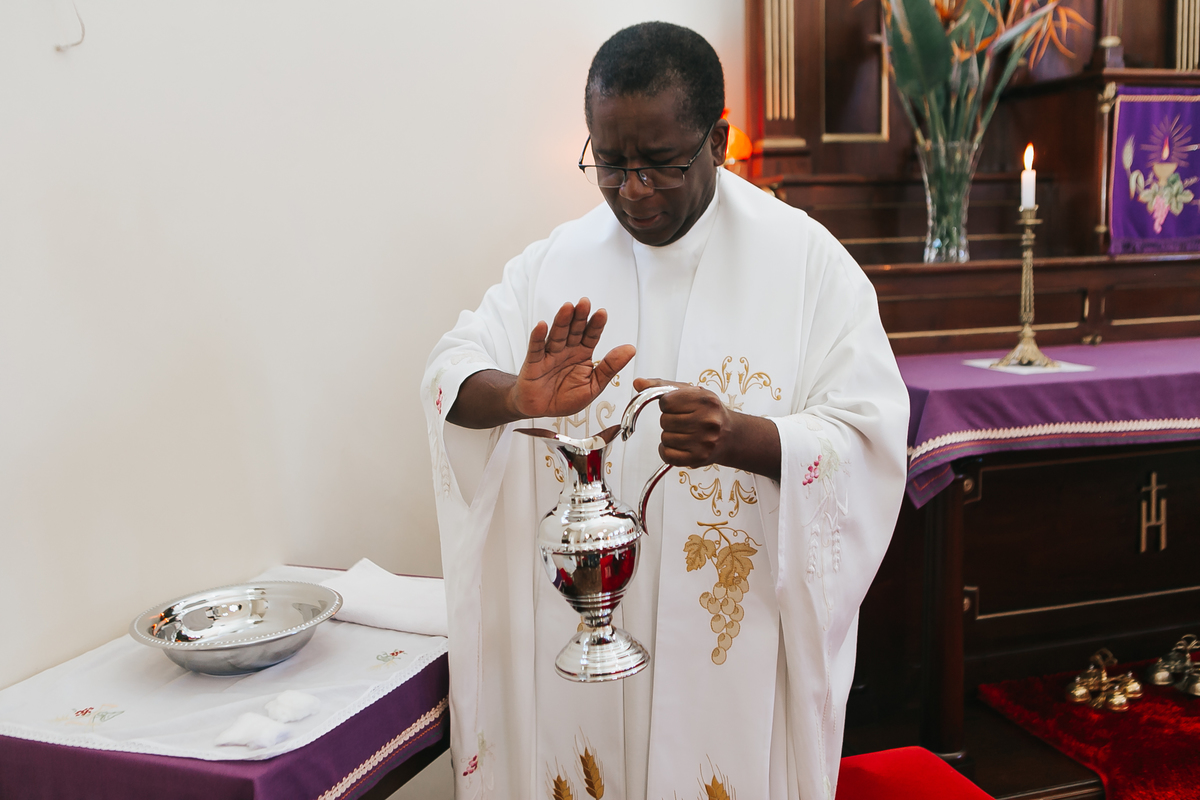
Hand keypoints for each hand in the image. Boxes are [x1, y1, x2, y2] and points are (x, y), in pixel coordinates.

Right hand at [511, 298, 635, 419]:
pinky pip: (536, 348)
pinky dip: (538, 337)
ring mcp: (551, 355)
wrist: (542, 409)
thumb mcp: (594, 386)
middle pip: (574, 330)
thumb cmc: (565, 398)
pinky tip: (542, 326)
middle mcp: (567, 351)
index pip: (591, 335)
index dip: (596, 325)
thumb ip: (610, 367)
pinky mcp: (534, 363)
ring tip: (568, 308)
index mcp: (582, 354)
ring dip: (562, 321)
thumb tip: (629, 350)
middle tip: (584, 304)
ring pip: (557, 335)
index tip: (602, 313)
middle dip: (580, 317)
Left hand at [633, 377, 781, 479]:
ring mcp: (704, 441)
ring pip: (665, 438)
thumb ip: (662, 386)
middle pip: (665, 421)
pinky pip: (667, 455)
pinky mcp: (699, 458)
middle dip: (669, 420)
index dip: (668, 405)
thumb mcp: (690, 393)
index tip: (678, 407)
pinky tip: (678, 446)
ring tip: (685, 433)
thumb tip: (638, 383)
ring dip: (669, 436)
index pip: (666, 402)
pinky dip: (666, 451)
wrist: (730, 435)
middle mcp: (708, 421)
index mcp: (706, 400)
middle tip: (684, 421)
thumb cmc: (708, 411)